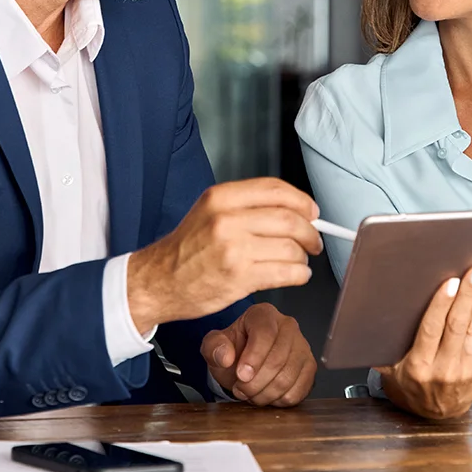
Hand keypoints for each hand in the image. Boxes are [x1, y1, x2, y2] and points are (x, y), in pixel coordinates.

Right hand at [125, 178, 321, 330]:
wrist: (158, 281)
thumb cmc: (186, 249)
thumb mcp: (209, 212)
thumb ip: (247, 207)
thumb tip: (295, 211)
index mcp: (221, 197)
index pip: (275, 189)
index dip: (302, 201)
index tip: (312, 212)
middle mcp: (227, 219)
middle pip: (289, 219)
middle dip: (310, 232)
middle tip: (313, 240)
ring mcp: (233, 249)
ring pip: (291, 247)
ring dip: (303, 257)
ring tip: (299, 261)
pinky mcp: (239, 277)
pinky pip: (286, 272)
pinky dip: (300, 274)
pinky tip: (295, 274)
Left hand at [201, 302, 316, 406]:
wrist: (245, 362)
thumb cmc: (232, 350)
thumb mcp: (214, 346)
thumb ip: (214, 347)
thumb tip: (225, 356)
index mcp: (263, 314)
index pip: (265, 333)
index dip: (253, 358)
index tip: (241, 375)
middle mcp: (288, 325)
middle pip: (278, 358)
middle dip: (256, 382)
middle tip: (240, 389)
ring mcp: (302, 346)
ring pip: (288, 377)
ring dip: (265, 393)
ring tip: (250, 393)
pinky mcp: (309, 367)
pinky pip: (299, 390)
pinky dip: (279, 400)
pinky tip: (266, 394)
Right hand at [376, 265, 471, 419]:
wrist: (436, 417)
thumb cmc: (410, 386)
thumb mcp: (389, 370)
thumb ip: (382, 348)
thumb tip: (371, 317)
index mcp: (419, 365)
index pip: (431, 329)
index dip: (442, 304)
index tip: (450, 284)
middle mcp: (444, 367)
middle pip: (457, 324)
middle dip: (468, 295)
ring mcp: (465, 368)